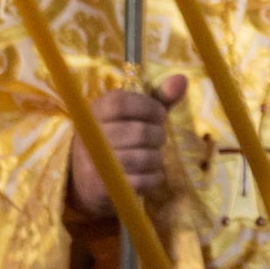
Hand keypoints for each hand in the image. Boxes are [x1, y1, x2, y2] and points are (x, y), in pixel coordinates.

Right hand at [66, 73, 188, 218]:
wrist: (87, 182)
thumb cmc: (119, 139)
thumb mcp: (135, 115)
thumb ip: (159, 98)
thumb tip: (182, 79)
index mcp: (96, 111)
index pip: (122, 103)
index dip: (149, 108)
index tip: (159, 114)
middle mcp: (90, 136)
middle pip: (138, 132)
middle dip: (157, 136)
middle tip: (156, 139)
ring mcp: (93, 164)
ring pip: (143, 157)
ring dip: (156, 157)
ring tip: (151, 156)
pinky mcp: (101, 189)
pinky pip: (142, 181)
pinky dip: (153, 177)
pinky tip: (148, 174)